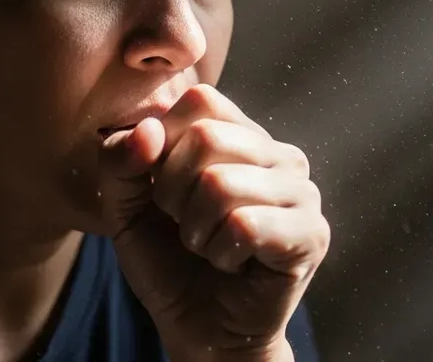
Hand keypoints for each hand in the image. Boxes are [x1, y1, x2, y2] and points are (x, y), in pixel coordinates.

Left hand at [97, 85, 328, 360]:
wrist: (202, 332)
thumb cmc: (171, 264)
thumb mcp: (126, 208)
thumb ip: (121, 161)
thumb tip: (147, 130)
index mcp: (245, 136)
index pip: (201, 100)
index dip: (165, 146)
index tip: (165, 192)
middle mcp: (282, 155)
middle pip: (208, 138)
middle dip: (174, 194)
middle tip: (187, 227)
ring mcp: (303, 192)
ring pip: (222, 184)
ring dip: (197, 231)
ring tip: (211, 249)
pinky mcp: (311, 233)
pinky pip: (245, 225)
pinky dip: (221, 254)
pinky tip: (233, 265)